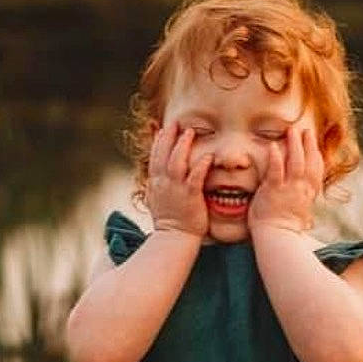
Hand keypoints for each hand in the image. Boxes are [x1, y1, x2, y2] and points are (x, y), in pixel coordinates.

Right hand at [145, 122, 211, 239]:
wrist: (174, 238)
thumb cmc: (169, 222)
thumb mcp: (155, 200)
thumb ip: (156, 186)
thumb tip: (155, 177)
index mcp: (155, 184)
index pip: (154, 157)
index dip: (158, 142)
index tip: (163, 129)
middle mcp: (163, 183)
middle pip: (163, 154)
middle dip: (168, 137)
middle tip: (175, 123)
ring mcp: (176, 189)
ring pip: (177, 161)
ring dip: (183, 145)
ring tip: (190, 132)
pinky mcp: (190, 196)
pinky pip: (195, 177)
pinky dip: (200, 165)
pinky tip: (207, 156)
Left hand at [248, 122, 324, 237]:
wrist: (276, 240)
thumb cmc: (284, 231)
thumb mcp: (300, 216)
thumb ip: (302, 204)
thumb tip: (307, 209)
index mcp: (308, 195)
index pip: (316, 172)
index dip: (317, 156)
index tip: (315, 146)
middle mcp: (301, 190)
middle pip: (309, 162)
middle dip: (309, 145)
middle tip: (307, 131)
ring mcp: (288, 189)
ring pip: (296, 162)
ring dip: (295, 145)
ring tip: (292, 130)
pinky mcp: (273, 191)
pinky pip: (276, 171)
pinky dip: (275, 158)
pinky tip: (273, 146)